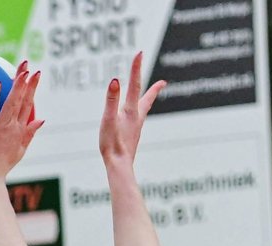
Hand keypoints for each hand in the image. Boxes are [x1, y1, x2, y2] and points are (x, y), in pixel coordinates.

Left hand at [0, 65, 43, 184]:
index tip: (36, 76)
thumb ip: (29, 134)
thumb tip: (41, 120)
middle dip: (29, 83)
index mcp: (20, 131)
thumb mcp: (20, 151)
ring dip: (18, 85)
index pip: (29, 105)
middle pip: (23, 100)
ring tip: (22, 71)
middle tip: (33, 69)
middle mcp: (13, 126)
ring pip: (12, 101)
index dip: (33, 89)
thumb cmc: (1, 165)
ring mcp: (1, 125)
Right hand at [98, 51, 164, 167]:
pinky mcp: (133, 136)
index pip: (134, 84)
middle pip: (147, 98)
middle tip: (164, 82)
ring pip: (144, 109)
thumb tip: (115, 80)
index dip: (136, 67)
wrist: (119, 167)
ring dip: (148, 99)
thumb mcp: (108, 119)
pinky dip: (140, 112)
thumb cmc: (112, 144)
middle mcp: (137, 118)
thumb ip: (111, 100)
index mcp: (131, 111)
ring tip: (152, 96)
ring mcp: (136, 127)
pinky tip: (135, 119)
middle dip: (154, 88)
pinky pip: (138, 119)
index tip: (139, 53)